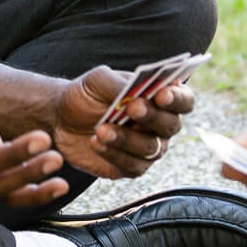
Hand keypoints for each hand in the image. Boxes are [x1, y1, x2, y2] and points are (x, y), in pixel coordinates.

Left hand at [52, 65, 195, 177]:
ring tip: (102, 128)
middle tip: (132, 108)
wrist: (61, 118)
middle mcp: (160, 124)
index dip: (178, 98)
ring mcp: (148, 147)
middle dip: (152, 117)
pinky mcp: (130, 166)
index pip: (184, 99)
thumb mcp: (97, 80)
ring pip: (151, 148)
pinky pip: (132, 166)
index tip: (162, 94)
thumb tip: (137, 92)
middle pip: (171, 125)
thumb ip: (118, 83)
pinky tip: (96, 143)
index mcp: (160, 97)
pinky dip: (114, 154)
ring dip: (127, 138)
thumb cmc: (86, 94)